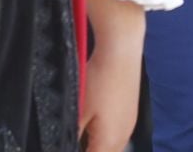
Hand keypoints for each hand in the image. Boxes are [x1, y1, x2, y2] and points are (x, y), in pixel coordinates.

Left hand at [80, 0, 145, 151]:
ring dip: (94, 146)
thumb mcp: (79, 111)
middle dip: (87, 150)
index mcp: (111, 142)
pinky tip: (91, 125)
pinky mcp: (130, 114)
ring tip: (79, 135)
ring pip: (110, 148)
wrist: (121, 49)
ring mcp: (129, 125)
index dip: (73, 150)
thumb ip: (70, 136)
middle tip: (70, 139)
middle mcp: (124, 137)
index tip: (65, 144)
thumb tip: (62, 143)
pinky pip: (115, 135)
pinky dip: (102, 137)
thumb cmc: (101, 78)